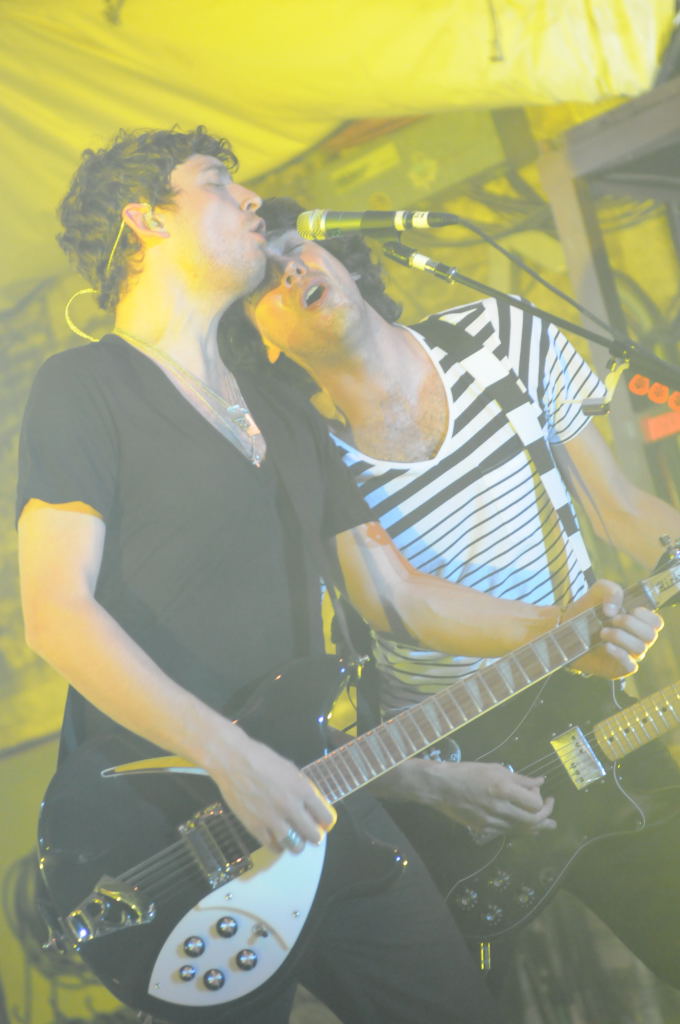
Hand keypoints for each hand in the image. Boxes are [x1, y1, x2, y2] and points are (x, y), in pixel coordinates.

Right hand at [206, 723, 336, 853]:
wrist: (233, 761)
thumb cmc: (262, 758)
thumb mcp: (289, 768)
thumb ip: (300, 786)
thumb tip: (308, 801)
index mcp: (301, 790)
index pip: (323, 815)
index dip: (325, 821)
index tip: (324, 823)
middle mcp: (290, 808)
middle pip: (311, 833)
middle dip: (314, 836)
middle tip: (312, 836)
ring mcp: (273, 820)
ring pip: (293, 845)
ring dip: (297, 845)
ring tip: (295, 843)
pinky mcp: (255, 827)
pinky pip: (272, 845)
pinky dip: (277, 846)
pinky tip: (278, 843)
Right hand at [371, 758, 554, 838]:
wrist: (441, 787)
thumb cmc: (468, 772)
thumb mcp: (495, 768)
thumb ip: (519, 778)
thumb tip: (540, 782)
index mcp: (503, 789)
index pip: (534, 804)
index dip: (543, 801)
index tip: (544, 794)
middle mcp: (500, 808)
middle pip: (532, 821)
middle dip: (546, 816)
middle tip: (550, 809)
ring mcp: (492, 821)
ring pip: (522, 830)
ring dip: (537, 827)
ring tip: (548, 825)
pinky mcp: (484, 829)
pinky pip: (508, 832)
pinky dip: (520, 829)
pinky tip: (525, 826)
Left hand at [564, 579, 662, 677]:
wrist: (566, 628)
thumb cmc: (588, 608)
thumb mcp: (599, 591)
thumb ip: (611, 591)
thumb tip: (613, 609)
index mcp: (638, 622)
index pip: (656, 623)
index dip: (646, 616)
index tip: (630, 610)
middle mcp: (637, 639)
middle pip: (650, 635)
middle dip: (630, 624)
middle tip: (611, 619)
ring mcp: (629, 654)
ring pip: (640, 648)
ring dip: (620, 636)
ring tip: (602, 632)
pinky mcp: (619, 667)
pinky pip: (630, 665)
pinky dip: (619, 654)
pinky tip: (606, 646)